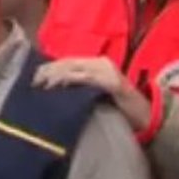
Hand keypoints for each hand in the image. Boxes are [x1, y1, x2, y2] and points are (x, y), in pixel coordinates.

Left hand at [32, 57, 151, 130]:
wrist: (146, 116)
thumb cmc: (119, 108)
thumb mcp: (95, 94)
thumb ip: (79, 88)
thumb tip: (53, 89)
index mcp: (96, 64)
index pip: (67, 62)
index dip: (48, 68)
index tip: (33, 79)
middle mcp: (101, 62)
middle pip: (67, 62)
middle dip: (48, 72)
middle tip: (33, 84)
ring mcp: (107, 70)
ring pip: (74, 68)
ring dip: (55, 76)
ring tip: (42, 86)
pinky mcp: (112, 82)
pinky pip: (87, 78)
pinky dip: (71, 80)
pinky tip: (59, 86)